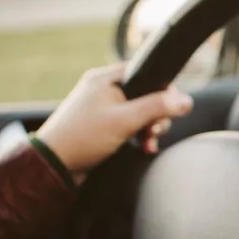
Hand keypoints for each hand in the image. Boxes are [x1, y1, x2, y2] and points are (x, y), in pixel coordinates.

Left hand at [37, 64, 192, 183]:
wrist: (53, 165)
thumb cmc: (83, 138)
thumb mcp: (125, 120)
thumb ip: (157, 108)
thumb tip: (186, 100)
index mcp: (105, 78)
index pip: (146, 73)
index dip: (163, 90)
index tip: (169, 108)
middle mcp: (104, 89)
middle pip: (147, 95)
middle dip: (157, 116)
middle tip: (153, 131)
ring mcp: (103, 108)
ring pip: (141, 112)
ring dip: (150, 128)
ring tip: (147, 143)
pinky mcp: (103, 126)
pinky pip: (130, 125)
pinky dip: (140, 135)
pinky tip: (143, 147)